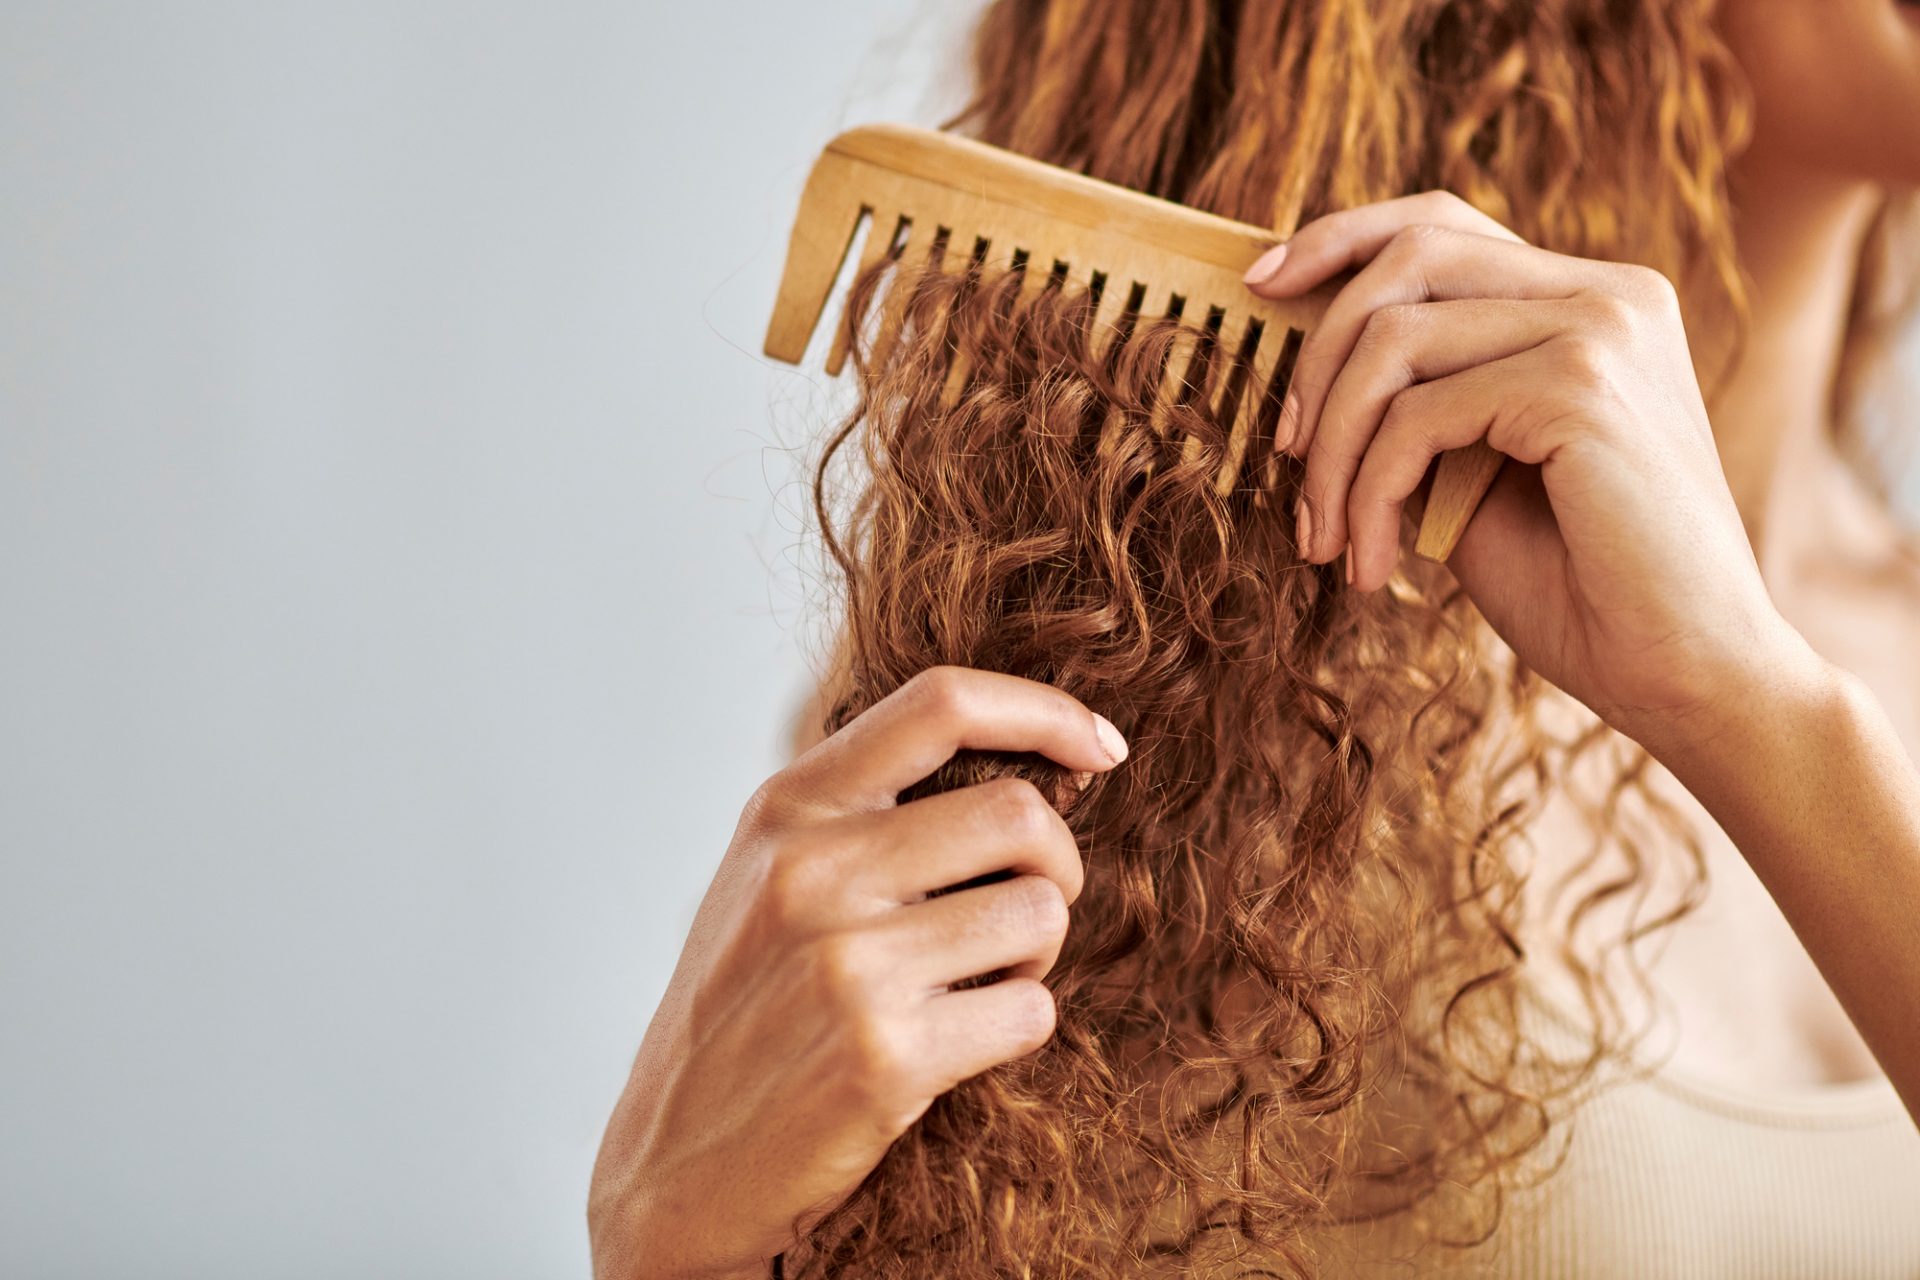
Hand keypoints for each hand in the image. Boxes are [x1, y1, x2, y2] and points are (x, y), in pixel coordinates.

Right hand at [587, 667, 1127, 1279]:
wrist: (673, 1165)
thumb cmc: (741, 1010)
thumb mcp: (767, 875)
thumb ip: (864, 811)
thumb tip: (1032, 763)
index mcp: (786, 809)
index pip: (941, 702)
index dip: (1045, 711)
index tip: (1101, 748)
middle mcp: (812, 872)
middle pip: (1021, 814)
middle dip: (1055, 865)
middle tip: (1020, 910)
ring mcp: (847, 964)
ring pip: (1041, 912)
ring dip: (1034, 955)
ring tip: (973, 984)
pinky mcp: (885, 1057)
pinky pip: (1032, 1010)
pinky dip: (1017, 1027)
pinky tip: (955, 1043)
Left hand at [1244, 193, 1813, 749]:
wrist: (1685, 675)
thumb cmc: (1582, 587)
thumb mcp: (1475, 477)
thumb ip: (1417, 406)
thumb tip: (1306, 372)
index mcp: (1595, 300)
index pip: (1443, 224)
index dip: (1340, 240)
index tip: (1259, 286)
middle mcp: (1610, 293)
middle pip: (1408, 258)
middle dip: (1316, 357)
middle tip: (1287, 458)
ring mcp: (1602, 330)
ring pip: (1394, 341)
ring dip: (1333, 452)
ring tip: (1325, 540)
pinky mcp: (1581, 388)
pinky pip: (1415, 419)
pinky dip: (1369, 495)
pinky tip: (1375, 567)